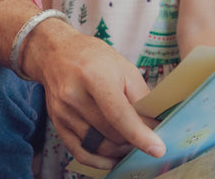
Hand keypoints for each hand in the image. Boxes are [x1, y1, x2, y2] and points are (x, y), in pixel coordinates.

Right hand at [23, 18, 165, 168]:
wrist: (56, 52)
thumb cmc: (93, 57)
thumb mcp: (123, 67)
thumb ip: (140, 95)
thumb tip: (154, 123)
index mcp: (93, 76)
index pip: (118, 114)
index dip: (139, 134)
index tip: (157, 149)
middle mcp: (74, 95)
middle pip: (110, 132)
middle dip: (133, 140)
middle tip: (148, 138)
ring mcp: (62, 111)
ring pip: (97, 146)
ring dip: (119, 150)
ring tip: (132, 144)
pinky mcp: (57, 123)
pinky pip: (80, 152)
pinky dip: (100, 161)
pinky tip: (113, 158)